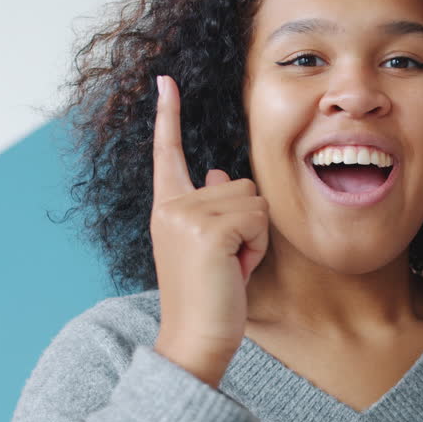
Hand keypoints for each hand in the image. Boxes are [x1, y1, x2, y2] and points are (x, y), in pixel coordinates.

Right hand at [150, 75, 268, 387]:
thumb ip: (211, 206)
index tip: (166, 81)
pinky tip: (235, 270)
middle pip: (240, 184)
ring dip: (254, 237)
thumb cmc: (208, 299)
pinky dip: (256, 247)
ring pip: (253, 201)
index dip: (168, 116)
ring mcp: (186, 216)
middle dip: (248, 224)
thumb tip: (221, 170)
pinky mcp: (207, 229)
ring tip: (230, 267)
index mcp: (166, 208)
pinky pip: (257, 219)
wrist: (195, 340)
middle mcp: (171, 206)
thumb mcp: (208, 247)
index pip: (167, 153)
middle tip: (227, 262)